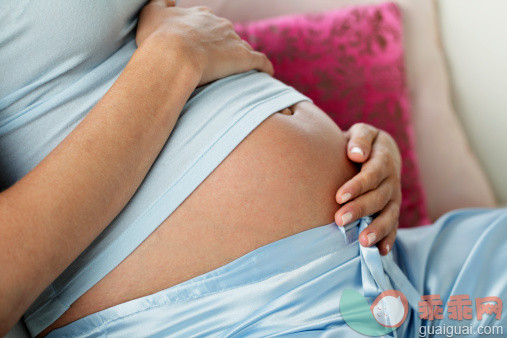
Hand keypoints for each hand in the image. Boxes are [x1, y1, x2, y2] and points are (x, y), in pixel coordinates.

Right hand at [136, 0, 273, 85]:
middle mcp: (219, 24)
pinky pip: (260, 61)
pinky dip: (264, 66)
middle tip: (217, 62)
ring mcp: (233, 40)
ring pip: (242, 47)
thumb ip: (160, 3)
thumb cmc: (158, 39)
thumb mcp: (151, 13)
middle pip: (226, 34)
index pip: (207, 22)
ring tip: (240, 70)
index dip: (205, 34)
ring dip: (241, 56)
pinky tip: (266, 72)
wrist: (173, 57)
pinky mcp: (244, 58)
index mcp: (200, 15)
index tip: (201, 46)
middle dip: (223, 45)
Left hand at [335, 123, 401, 254]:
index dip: (358, 185)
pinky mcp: (391, 211)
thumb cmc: (360, 143)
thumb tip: (356, 154)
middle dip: (360, 209)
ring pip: (389, 215)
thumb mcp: (361, 132)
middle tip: (340, 220)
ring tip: (363, 242)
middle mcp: (392, 181)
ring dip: (377, 229)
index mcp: (383, 159)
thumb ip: (359, 139)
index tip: (339, 196)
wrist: (377, 152)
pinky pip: (394, 227)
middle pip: (379, 197)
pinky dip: (388, 240)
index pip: (373, 173)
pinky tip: (379, 252)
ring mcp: (393, 198)